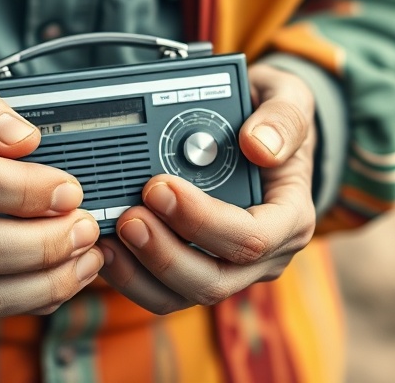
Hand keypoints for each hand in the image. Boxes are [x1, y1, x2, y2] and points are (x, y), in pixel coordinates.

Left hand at [97, 64, 315, 313]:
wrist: (260, 139)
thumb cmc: (271, 121)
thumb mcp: (288, 100)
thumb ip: (282, 118)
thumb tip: (259, 145)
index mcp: (289, 219)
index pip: (251, 239)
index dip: (202, 221)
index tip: (160, 186)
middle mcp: (262, 255)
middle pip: (213, 281)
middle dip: (164, 253)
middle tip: (128, 216)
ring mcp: (228, 269)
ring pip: (182, 294)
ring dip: (140, 272)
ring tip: (109, 237)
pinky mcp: (196, 271)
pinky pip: (162, 291)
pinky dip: (129, 275)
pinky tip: (105, 247)